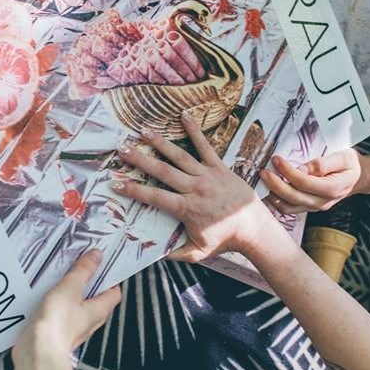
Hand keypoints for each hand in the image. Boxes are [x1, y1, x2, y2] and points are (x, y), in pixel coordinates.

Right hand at [15, 249, 120, 355]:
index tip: (100, 262)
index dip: (109, 276)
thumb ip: (83, 271)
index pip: (114, 291)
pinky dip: (58, 300)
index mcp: (100, 310)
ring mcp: (75, 326)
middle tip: (79, 264)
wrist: (37, 351)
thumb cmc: (57, 322)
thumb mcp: (70, 288)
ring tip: (60, 275)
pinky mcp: (59, 330)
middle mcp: (91, 320)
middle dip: (88, 280)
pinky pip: (63, 311)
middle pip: (95, 296)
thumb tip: (97, 256)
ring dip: (71, 290)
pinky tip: (46, 292)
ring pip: (77, 303)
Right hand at [111, 113, 277, 261]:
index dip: (133, 190)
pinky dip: (195, 131)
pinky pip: (205, 146)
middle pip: (162, 171)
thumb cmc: (225, 240)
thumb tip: (152, 253)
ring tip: (143, 131)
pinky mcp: (219, 167)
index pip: (153, 197)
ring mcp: (207, 175)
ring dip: (160, 143)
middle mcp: (194, 189)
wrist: (254, 229)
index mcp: (186, 209)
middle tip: (122, 149)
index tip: (115, 182)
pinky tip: (184, 116)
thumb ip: (175, 253)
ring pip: (179, 156)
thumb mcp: (198, 252)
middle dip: (140, 160)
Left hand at [260, 149, 364, 214]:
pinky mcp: (308, 207)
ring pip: (288, 207)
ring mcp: (314, 207)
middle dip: (275, 184)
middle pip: (293, 197)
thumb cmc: (351, 165)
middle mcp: (322, 202)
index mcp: (332, 189)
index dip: (288, 171)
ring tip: (263, 180)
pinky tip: (269, 188)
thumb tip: (301, 169)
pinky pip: (288, 208)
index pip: (304, 182)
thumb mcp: (343, 157)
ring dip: (273, 194)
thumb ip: (322, 164)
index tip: (276, 159)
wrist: (358, 179)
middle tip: (263, 171)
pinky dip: (276, 200)